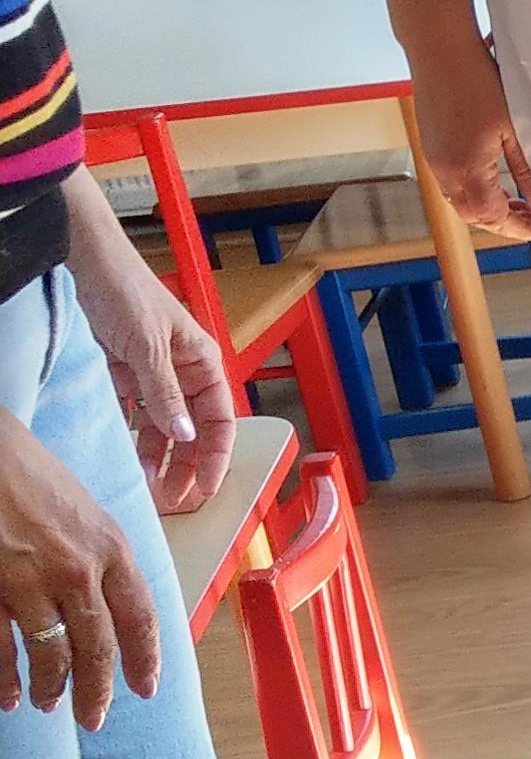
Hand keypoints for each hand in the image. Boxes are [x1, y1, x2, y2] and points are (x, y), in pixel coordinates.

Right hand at [0, 405, 160, 725]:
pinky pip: (4, 648)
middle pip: (99, 647)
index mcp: (111, 547)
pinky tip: (10, 695)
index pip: (141, 618)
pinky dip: (7, 678)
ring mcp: (32, 582)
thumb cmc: (26, 472)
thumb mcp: (82, 509)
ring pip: (53, 655)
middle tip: (93, 718)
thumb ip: (100, 555)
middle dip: (97, 690)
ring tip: (49, 704)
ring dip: (52, 687)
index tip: (146, 689)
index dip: (145, 660)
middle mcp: (79, 570)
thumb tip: (109, 600)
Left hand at [59, 181, 234, 509]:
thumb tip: (186, 438)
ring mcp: (152, 375)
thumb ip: (166, 394)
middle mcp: (182, 372)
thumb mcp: (148, 345)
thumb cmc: (125, 288)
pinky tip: (129, 459)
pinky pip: (132, 416)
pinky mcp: (122, 375)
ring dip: (158, 456)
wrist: (81, 260)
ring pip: (162, 427)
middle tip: (178, 498)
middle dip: (189, 465)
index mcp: (203, 361)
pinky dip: (132, 438)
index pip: (220, 419)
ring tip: (150, 485)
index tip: (208, 488)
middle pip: (194, 430)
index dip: (218, 456)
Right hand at [414, 54, 530, 241]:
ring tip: (515, 203)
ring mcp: (434, 159)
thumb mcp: (513, 127)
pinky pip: (450, 184)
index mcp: (467, 170)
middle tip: (530, 220)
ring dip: (486, 209)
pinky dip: (472, 193)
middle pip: (473, 216)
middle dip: (503, 223)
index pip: (493, 216)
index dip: (517, 228)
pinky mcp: (430, 146)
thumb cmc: (476, 81)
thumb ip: (525, 167)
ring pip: (460, 202)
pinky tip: (491, 182)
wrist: (439, 50)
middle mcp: (444, 171)